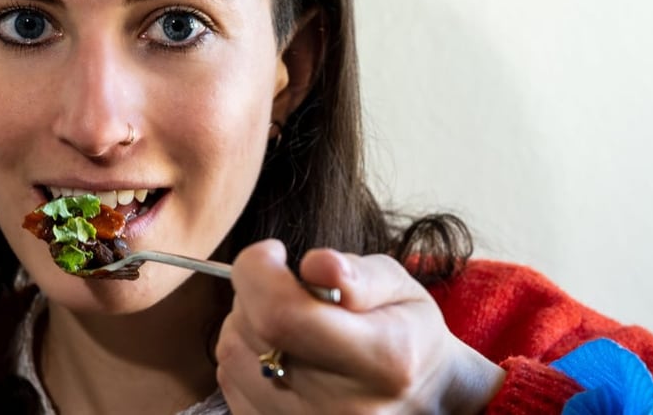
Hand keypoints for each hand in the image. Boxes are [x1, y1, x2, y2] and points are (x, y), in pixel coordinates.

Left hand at [215, 239, 504, 413]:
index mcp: (381, 361)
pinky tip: (281, 350)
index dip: (259, 270)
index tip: (274, 253)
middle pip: (251, 330)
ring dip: (248, 322)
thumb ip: (358, 274)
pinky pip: (230, 380)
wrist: (422, 402)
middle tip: (291, 288)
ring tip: (289, 321)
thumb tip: (315, 264)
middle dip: (257, 291)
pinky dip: (246, 354)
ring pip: (231, 352)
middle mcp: (340, 407)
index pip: (281, 314)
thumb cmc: (409, 336)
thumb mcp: (402, 290)